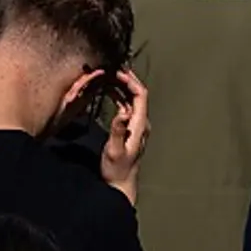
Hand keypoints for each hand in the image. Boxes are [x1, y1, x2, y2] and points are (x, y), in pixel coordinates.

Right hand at [100, 69, 149, 195]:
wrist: (121, 184)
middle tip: (114, 66)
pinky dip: (119, 95)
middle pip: (138, 94)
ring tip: (110, 74)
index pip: (140, 96)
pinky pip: (127, 106)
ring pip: (132, 99)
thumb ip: (118, 130)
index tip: (118, 71)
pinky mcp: (130, 128)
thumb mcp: (114, 150)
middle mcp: (141, 123)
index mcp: (139, 125)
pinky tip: (109, 91)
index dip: (131, 81)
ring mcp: (136, 125)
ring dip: (123, 86)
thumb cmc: (117, 169)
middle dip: (128, 78)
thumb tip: (122, 112)